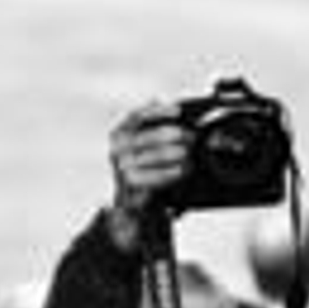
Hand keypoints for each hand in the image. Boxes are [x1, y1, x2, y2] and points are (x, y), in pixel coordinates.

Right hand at [107, 102, 188, 249]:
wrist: (134, 206)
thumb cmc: (144, 174)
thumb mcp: (144, 148)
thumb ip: (150, 127)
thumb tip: (159, 101)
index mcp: (119, 134)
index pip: (137, 116)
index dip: (158, 111)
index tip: (178, 110)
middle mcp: (117, 148)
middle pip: (148, 135)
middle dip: (174, 134)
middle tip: (191, 137)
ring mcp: (122, 166)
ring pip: (154, 154)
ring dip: (176, 153)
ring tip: (190, 153)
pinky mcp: (132, 184)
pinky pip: (156, 175)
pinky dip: (172, 171)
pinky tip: (184, 169)